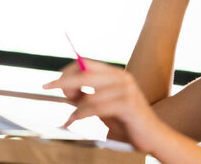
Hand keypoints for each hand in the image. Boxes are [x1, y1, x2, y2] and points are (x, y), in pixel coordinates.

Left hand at [43, 60, 165, 152]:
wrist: (152, 137)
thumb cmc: (125, 122)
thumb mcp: (101, 106)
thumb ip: (85, 96)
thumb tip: (63, 86)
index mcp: (115, 74)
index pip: (86, 63)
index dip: (67, 70)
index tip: (52, 81)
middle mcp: (122, 77)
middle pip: (85, 73)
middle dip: (64, 80)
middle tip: (48, 87)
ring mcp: (126, 90)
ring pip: (89, 94)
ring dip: (75, 108)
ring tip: (70, 118)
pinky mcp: (128, 105)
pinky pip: (96, 107)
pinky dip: (81, 115)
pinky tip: (74, 120)